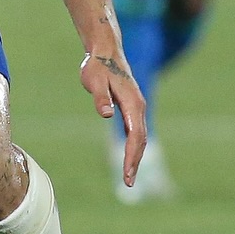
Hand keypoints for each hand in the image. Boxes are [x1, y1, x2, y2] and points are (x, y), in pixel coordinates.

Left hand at [80, 51, 147, 185]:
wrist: (105, 50)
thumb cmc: (97, 66)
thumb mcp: (94, 81)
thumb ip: (100, 97)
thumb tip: (107, 114)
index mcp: (132, 104)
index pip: (135, 136)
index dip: (131, 156)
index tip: (127, 174)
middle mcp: (139, 107)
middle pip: (140, 140)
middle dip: (135, 162)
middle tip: (128, 183)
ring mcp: (136, 107)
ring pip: (140, 136)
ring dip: (135, 156)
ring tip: (128, 175)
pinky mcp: (131, 107)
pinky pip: (135, 130)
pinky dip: (133, 145)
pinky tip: (128, 156)